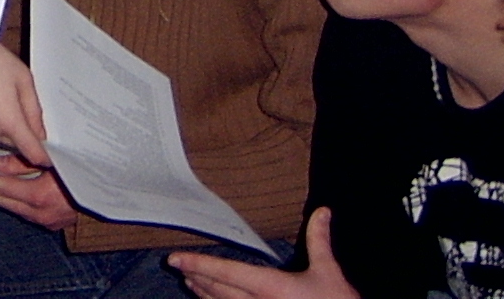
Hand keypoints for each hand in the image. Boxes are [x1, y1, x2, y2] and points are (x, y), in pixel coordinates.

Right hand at [0, 28, 51, 167]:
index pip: (32, 153)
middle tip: (22, 104)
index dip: (45, 158)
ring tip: (3, 94)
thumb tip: (40, 132)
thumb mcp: (23, 77)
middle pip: (16, 143)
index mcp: (8, 121)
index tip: (52, 157)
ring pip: (1, 136)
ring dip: (6, 124)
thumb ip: (34, 109)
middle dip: (23, 130)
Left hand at [0, 154, 78, 230]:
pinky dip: (6, 199)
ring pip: (9, 206)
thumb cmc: (83, 169)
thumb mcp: (55, 160)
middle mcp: (39, 213)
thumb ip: (24, 163)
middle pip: (0, 200)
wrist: (109, 191)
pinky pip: (20, 209)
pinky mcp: (48, 223)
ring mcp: (44, 221)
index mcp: (40, 197)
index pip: (1, 187)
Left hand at [173, 208, 352, 298]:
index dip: (199, 264)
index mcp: (273, 288)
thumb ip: (319, 241)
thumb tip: (322, 211)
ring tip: (190, 281)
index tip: (175, 259)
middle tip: (178, 265)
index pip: (228, 273)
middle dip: (197, 276)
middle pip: (218, 290)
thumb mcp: (328, 272)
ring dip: (204, 293)